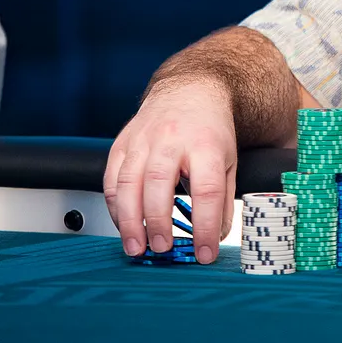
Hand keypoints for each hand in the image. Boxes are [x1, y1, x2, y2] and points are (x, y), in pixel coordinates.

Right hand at [103, 79, 236, 262]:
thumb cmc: (209, 129)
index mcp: (206, 144)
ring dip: (129, 220)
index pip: (207, 190)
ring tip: (136, 247)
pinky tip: (123, 225)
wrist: (191, 90)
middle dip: (158, 222)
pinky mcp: (123, 142)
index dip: (205, 225)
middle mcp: (172, 140)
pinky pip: (112, 179)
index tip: (205, 252)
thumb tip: (214, 237)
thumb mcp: (229, 160)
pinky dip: (115, 207)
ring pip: (129, 182)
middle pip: (159, 184)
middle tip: (162, 249)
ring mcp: (143, 139)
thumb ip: (223, 199)